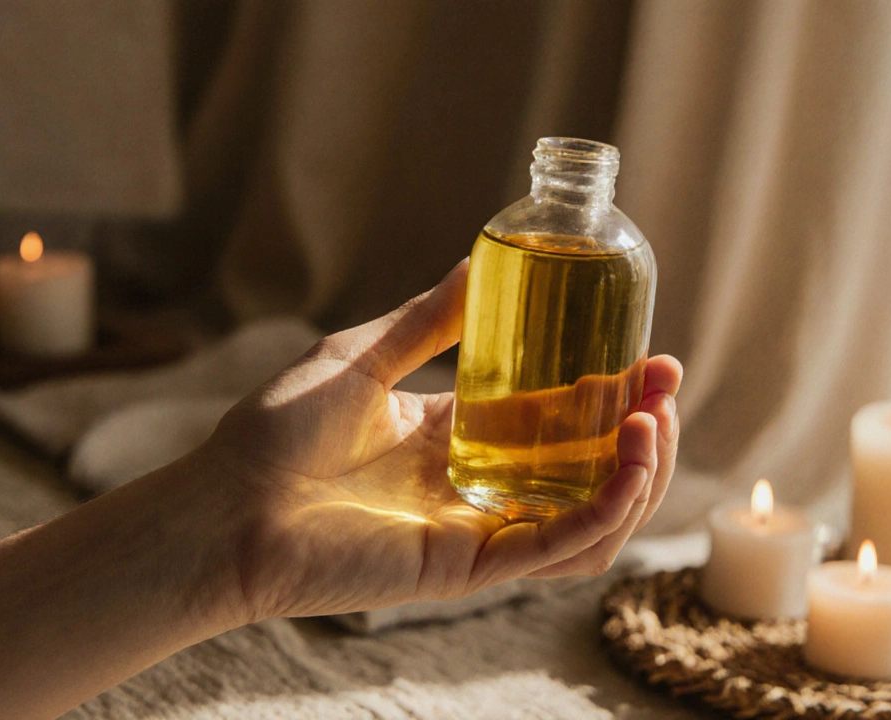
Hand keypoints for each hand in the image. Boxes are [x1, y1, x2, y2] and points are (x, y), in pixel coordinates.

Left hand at [202, 259, 681, 621]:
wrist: (223, 506)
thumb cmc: (273, 435)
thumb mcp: (359, 357)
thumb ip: (425, 321)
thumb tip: (478, 259)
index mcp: (459, 440)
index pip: (560, 420)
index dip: (614, 392)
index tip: (652, 355)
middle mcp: (480, 488)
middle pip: (591, 471)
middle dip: (643, 432)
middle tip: (667, 386)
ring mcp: (479, 531)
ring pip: (591, 519)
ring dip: (640, 475)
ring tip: (656, 421)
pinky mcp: (468, 567)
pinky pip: (557, 550)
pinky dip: (605, 513)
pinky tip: (629, 468)